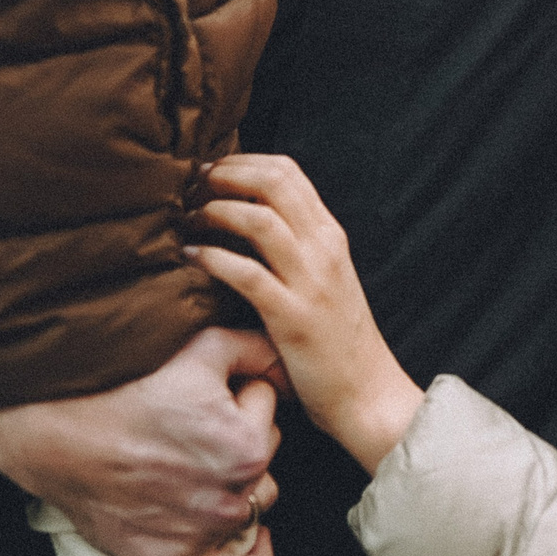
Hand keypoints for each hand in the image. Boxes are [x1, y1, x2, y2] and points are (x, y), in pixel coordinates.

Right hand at [0, 326, 284, 555]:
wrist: (52, 434)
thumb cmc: (123, 386)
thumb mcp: (201, 347)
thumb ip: (260, 349)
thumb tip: (293, 364)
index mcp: (246, 443)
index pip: (268, 404)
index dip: (239, 388)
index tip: (206, 390)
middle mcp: (232, 495)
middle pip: (265, 452)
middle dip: (242, 431)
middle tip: (193, 423)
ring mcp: (203, 534)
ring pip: (256, 500)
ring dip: (242, 482)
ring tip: (196, 461)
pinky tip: (257, 538)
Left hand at [184, 155, 424, 475]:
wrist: (367, 394)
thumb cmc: (337, 341)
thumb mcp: (324, 280)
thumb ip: (296, 248)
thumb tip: (247, 220)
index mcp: (330, 236)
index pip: (288, 172)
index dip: (243, 162)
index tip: (211, 171)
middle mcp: (324, 249)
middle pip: (273, 183)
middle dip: (225, 175)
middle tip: (192, 187)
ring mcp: (310, 282)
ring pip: (259, 220)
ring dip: (215, 211)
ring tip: (189, 219)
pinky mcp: (292, 317)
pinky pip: (247, 274)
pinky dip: (213, 258)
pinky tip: (191, 256)